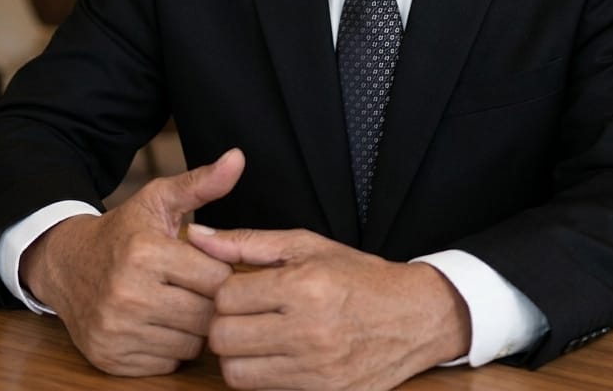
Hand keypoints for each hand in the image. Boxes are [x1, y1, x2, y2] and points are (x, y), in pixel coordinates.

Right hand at [20, 148, 244, 375]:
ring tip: (178, 304)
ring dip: (191, 328)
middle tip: (195, 289)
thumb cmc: (123, 231)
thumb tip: (237, 158)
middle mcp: (127, 294)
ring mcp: (116, 330)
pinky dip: (169, 349)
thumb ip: (201, 183)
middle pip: (205, 315)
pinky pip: (166, 364)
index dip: (218, 273)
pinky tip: (159, 324)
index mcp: (144, 252)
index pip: (216, 278)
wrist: (66, 264)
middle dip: (208, 303)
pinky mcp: (109, 358)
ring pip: (189, 344)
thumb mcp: (158, 200)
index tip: (206, 265)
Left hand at [186, 226, 470, 390]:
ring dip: (239, 355)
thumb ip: (247, 242)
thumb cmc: (358, 276)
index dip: (225, 293)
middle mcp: (309, 330)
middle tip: (244, 316)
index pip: (225, 297)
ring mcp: (317, 370)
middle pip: (223, 339)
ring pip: (236, 373)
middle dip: (225, 325)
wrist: (415, 316)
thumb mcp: (307, 246)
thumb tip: (198, 235)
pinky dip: (263, 376)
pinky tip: (278, 356)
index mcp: (303, 286)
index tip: (240, 290)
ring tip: (259, 337)